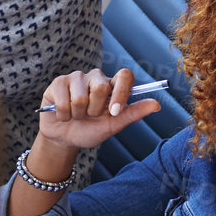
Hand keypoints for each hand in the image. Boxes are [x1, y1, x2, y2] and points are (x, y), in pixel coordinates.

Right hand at [37, 67, 161, 151]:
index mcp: (112, 85)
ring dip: (77, 114)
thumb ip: (133, 113)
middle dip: (94, 110)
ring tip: (75, 115)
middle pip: (101, 88)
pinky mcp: (58, 83)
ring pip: (80, 97)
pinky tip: (63, 114)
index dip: (121, 93)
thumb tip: (157, 104)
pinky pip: (64, 100)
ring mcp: (76, 78)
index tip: (114, 113)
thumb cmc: (90, 131)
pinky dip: (64, 114)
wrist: (65, 139)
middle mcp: (95, 77)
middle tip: (89, 116)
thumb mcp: (113, 125)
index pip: (124, 75)